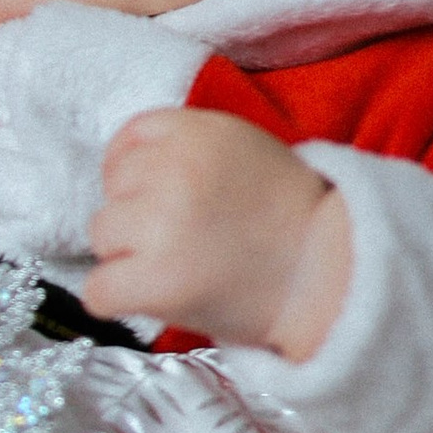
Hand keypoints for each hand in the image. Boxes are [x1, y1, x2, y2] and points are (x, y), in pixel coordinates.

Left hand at [84, 108, 351, 356]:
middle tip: (185, 240)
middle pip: (112, 189)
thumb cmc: (291, 220)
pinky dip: (116, 300)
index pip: (131, 136)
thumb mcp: (246, 151)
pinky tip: (152, 300)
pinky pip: (97, 290)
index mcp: (200, 131)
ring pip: (100, 235)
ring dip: (128, 256)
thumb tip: (118, 170)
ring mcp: (162, 226)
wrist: (335, 277)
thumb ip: (188, 147)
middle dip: (138, 216)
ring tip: (180, 267)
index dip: (135, 170)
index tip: (155, 196)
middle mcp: (175, 171)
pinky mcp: (155, 281)